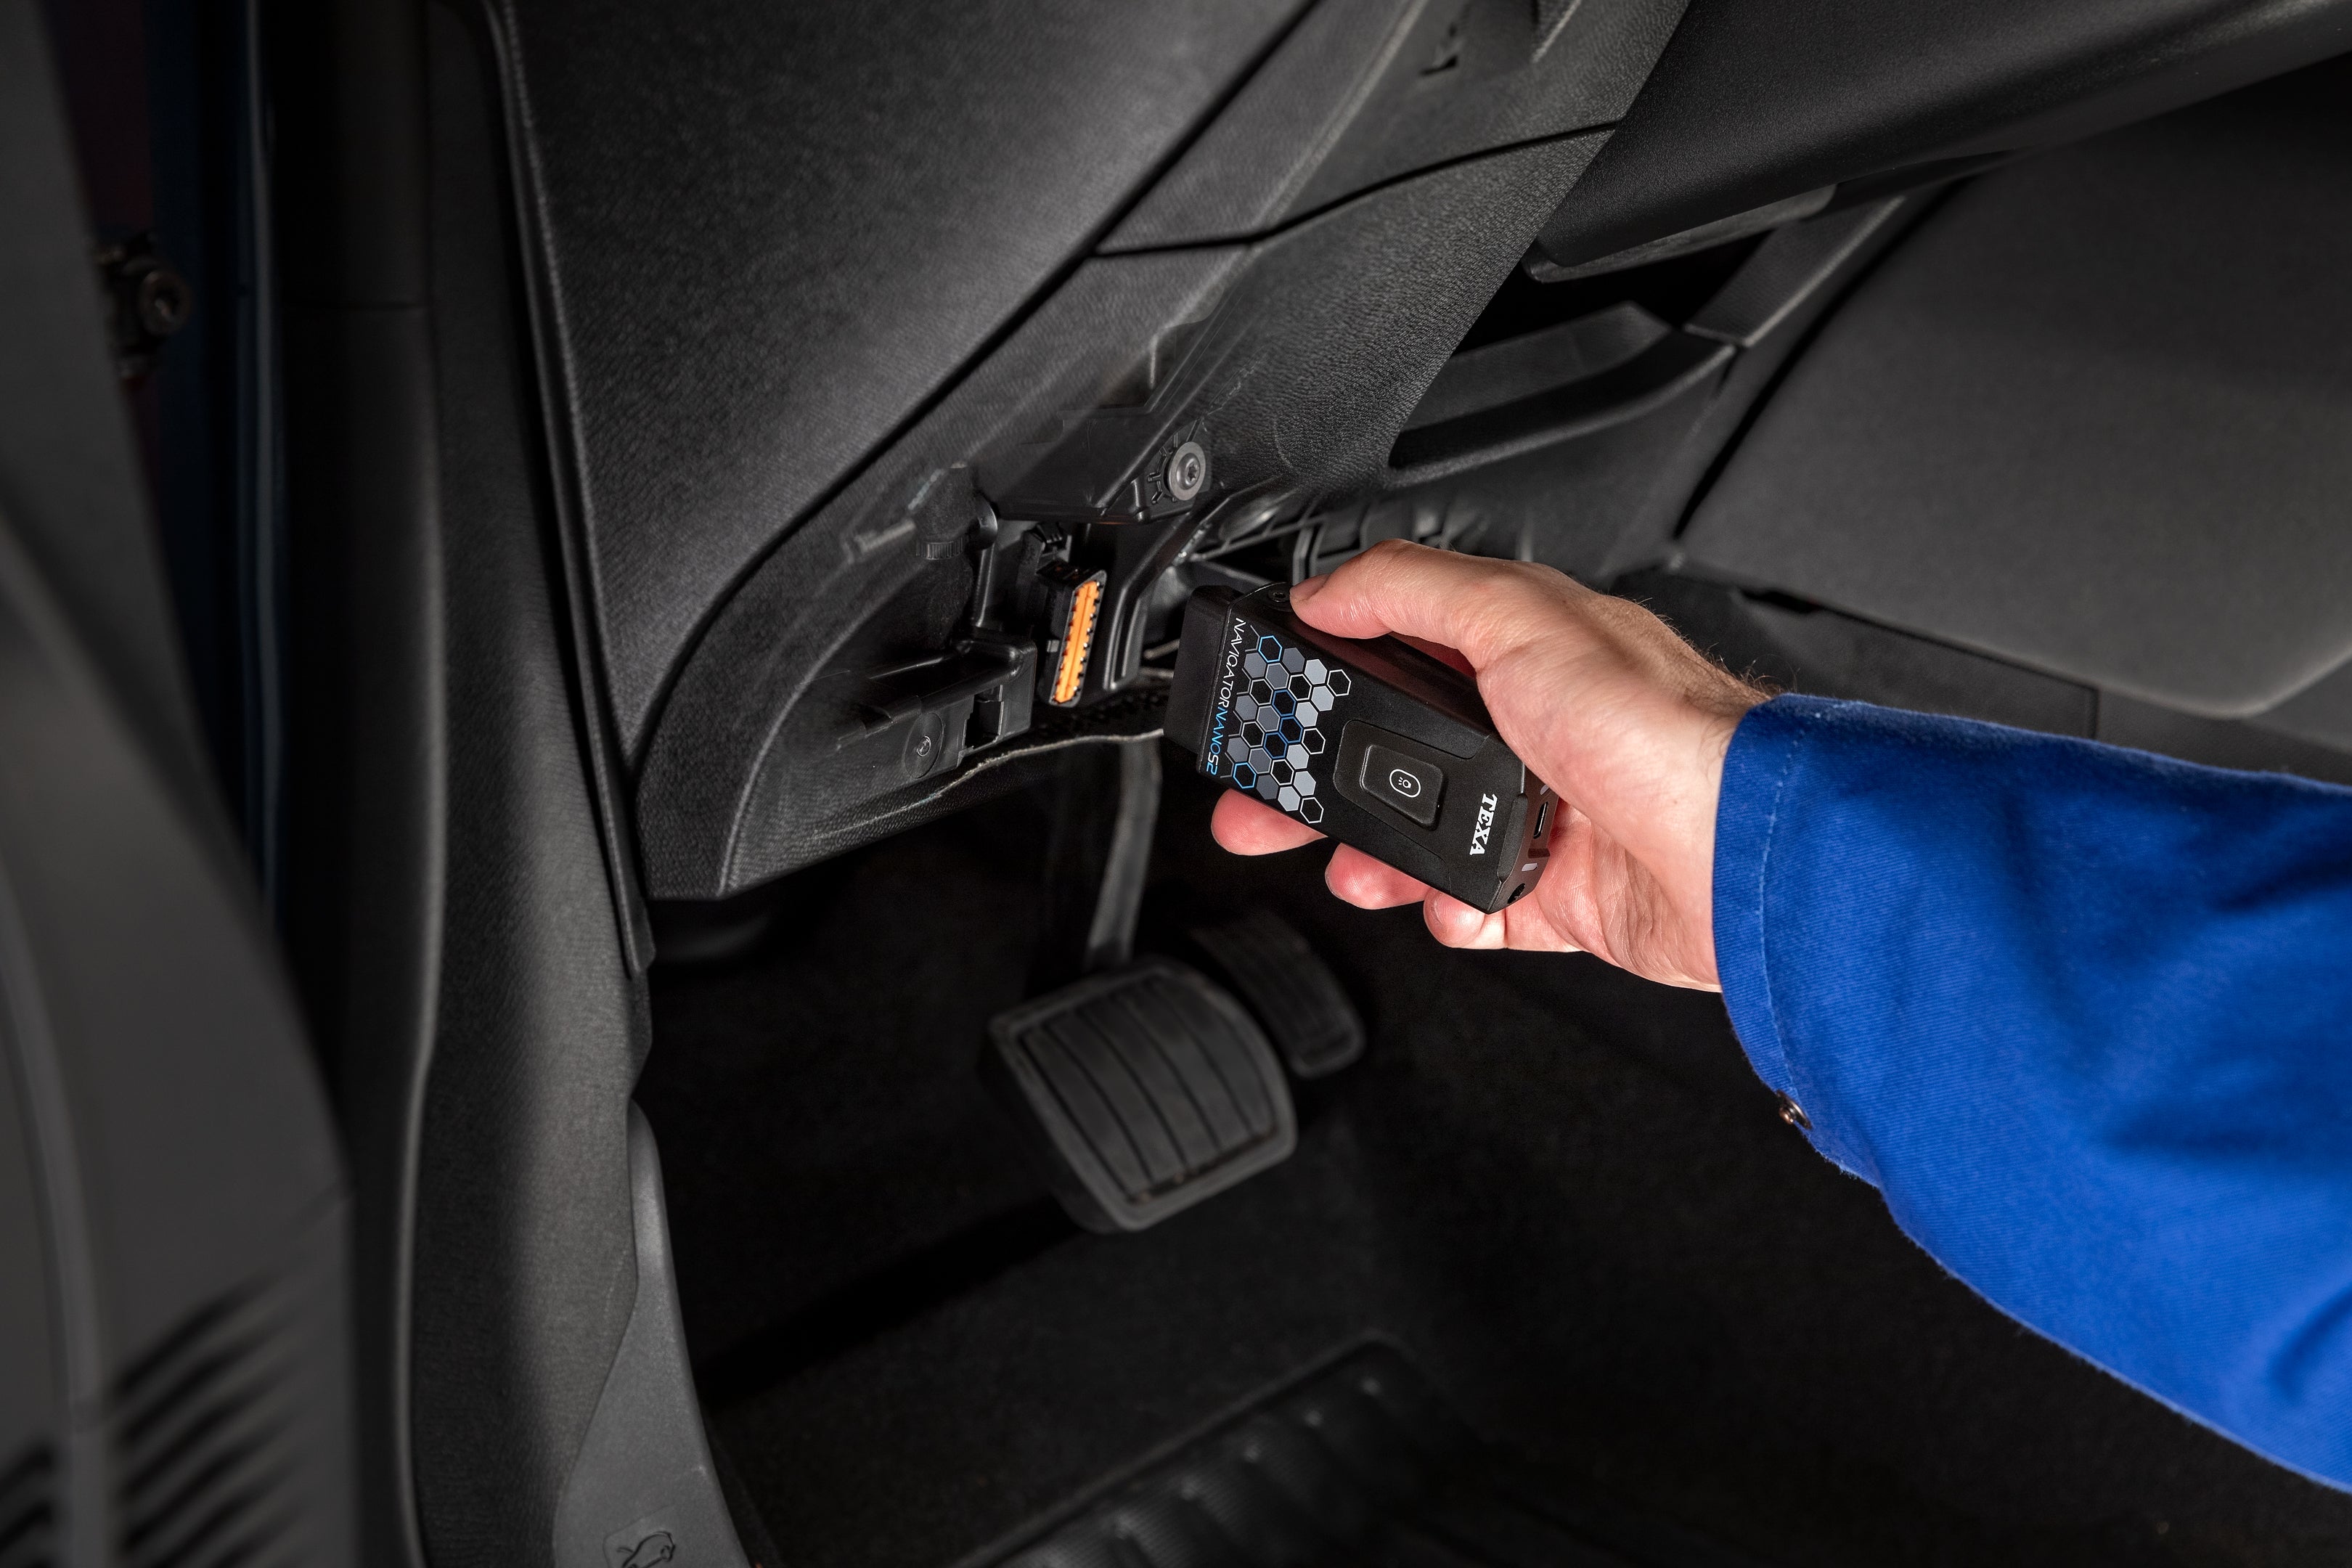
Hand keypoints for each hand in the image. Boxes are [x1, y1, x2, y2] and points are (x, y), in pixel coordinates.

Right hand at [1210, 541, 1763, 988]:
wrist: (1737, 853)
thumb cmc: (1658, 727)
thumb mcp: (1519, 617)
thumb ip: (1413, 590)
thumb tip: (1328, 586)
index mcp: (1523, 652)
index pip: (1398, 649)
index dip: (1326, 672)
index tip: (1272, 702)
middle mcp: (1535, 729)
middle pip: (1394, 754)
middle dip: (1317, 784)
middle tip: (1262, 806)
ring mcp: (1547, 815)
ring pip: (1425, 837)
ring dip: (1374, 858)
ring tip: (1354, 868)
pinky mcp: (1565, 894)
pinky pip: (1479, 909)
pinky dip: (1449, 913)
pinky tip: (1444, 904)